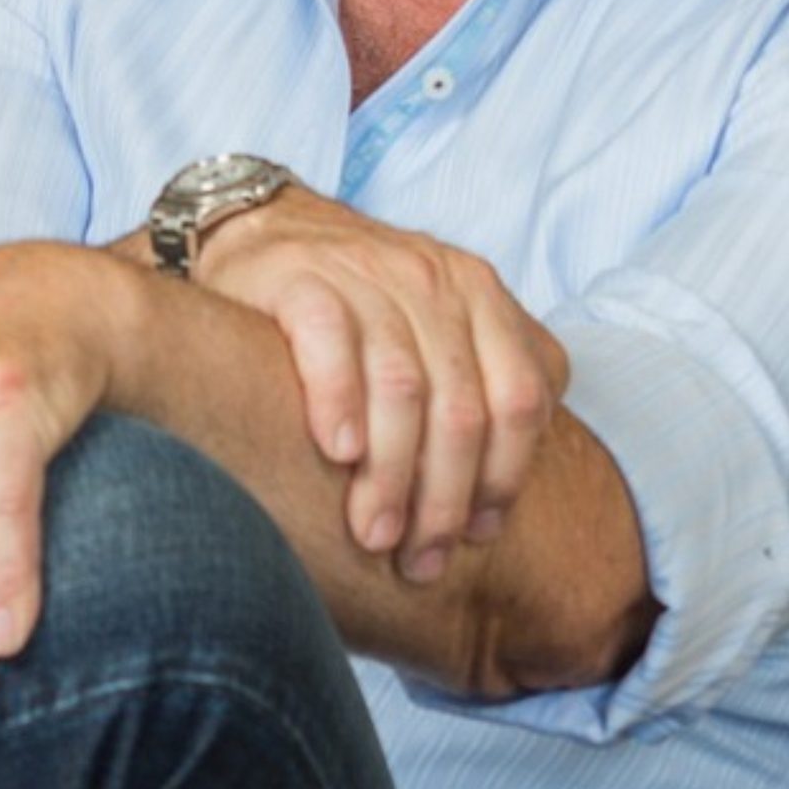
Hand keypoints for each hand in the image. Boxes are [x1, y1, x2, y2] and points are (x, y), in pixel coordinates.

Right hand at [195, 187, 567, 582]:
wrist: (267, 229)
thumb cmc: (362, 303)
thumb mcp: (440, 326)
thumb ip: (484, 383)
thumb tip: (496, 501)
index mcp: (481, 295)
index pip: (521, 398)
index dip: (505, 477)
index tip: (476, 536)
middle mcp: (433, 280)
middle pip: (462, 407)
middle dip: (444, 498)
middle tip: (419, 559)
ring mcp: (370, 274)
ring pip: (401, 387)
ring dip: (391, 475)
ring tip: (374, 534)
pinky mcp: (304, 280)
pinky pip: (331, 344)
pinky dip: (339, 402)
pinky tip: (336, 453)